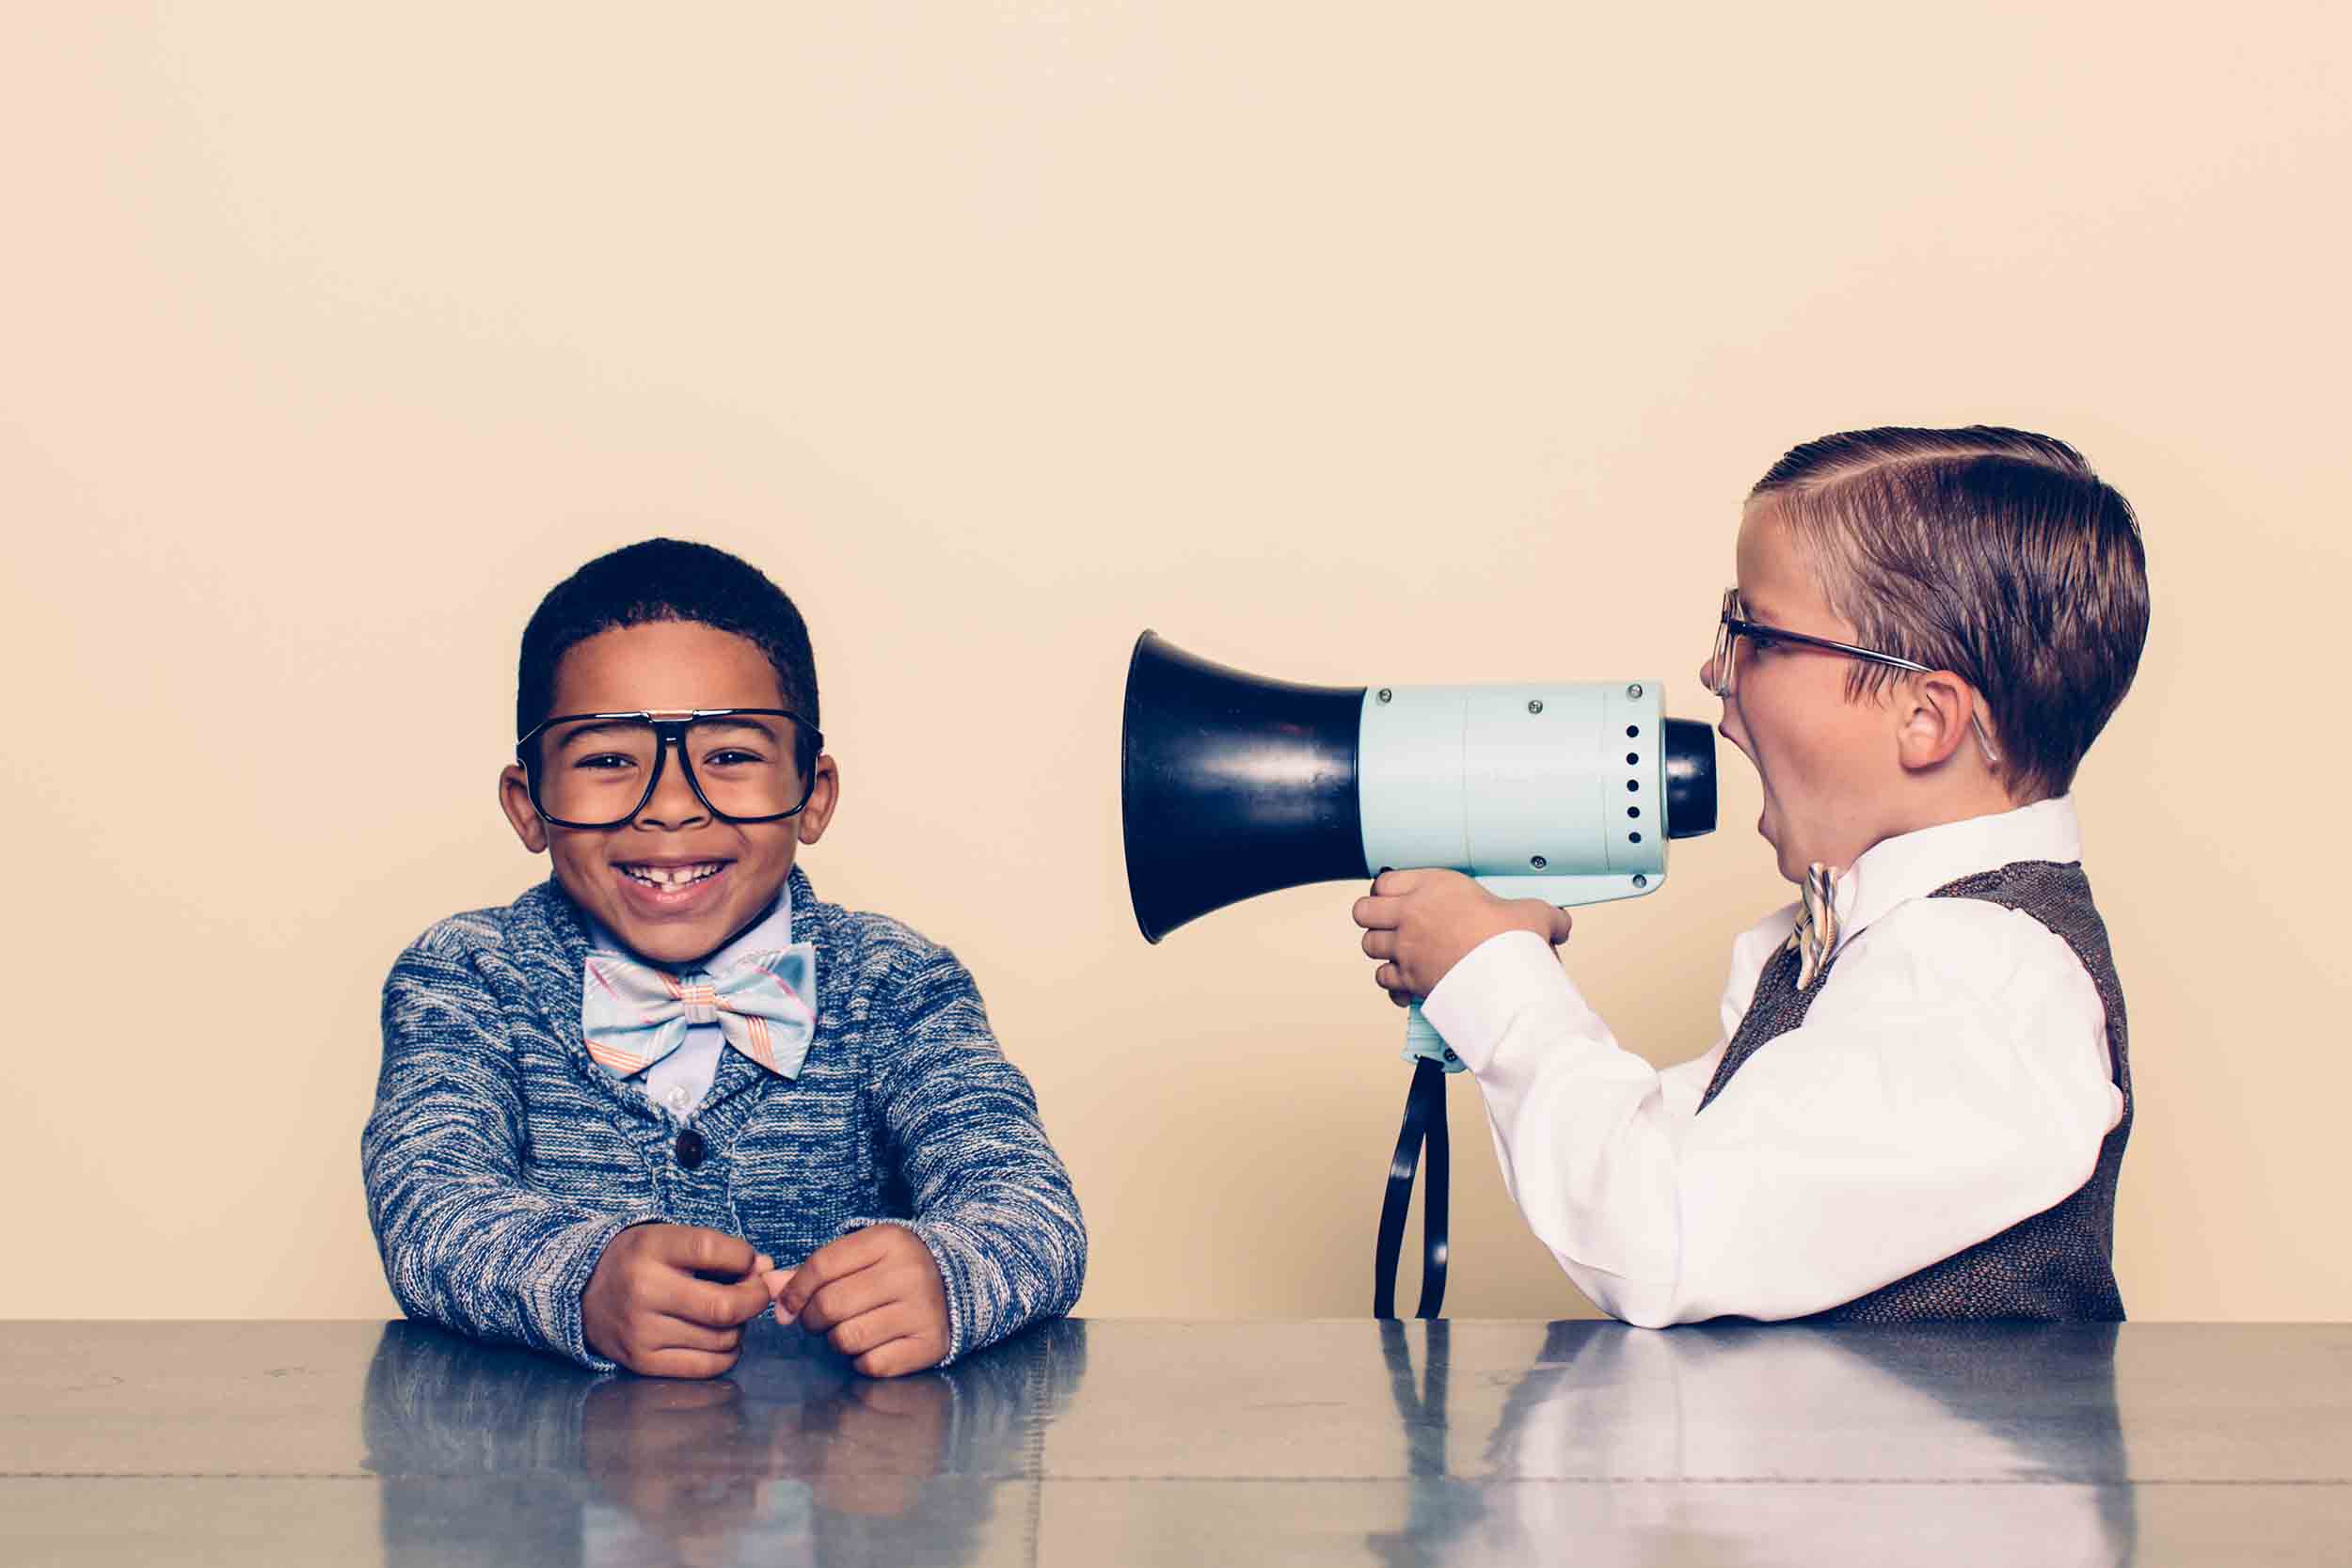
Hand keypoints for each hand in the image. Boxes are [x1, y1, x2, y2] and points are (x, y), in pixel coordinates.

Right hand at [582, 1223, 775, 1378]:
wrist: (583, 1292)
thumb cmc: (640, 1262)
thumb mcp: (671, 1241)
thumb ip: (719, 1251)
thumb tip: (765, 1270)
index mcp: (651, 1249)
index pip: (713, 1249)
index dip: (744, 1257)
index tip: (746, 1262)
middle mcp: (644, 1291)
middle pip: (724, 1306)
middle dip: (754, 1300)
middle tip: (755, 1293)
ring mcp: (642, 1331)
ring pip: (721, 1338)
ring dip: (739, 1327)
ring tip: (728, 1314)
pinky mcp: (643, 1362)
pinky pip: (706, 1366)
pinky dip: (726, 1354)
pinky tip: (720, 1338)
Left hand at [768, 1226, 949, 1377]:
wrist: (961, 1282)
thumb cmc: (897, 1269)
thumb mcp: (862, 1256)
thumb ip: (815, 1271)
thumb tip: (768, 1288)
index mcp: (889, 1240)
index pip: (822, 1266)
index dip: (794, 1291)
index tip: (787, 1306)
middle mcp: (909, 1272)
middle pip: (830, 1305)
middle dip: (812, 1319)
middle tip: (819, 1320)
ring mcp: (923, 1310)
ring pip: (847, 1337)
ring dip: (837, 1340)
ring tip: (849, 1330)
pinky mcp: (929, 1344)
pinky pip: (872, 1364)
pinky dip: (863, 1360)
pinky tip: (874, 1344)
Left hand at [1353, 868, 1572, 1001]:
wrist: (1503, 978)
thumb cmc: (1511, 941)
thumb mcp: (1533, 914)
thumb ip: (1543, 915)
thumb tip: (1559, 924)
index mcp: (1433, 886)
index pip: (1385, 880)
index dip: (1387, 890)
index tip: (1396, 897)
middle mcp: (1410, 915)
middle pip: (1363, 911)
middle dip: (1374, 918)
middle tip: (1390, 924)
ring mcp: (1405, 948)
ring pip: (1368, 945)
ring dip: (1382, 950)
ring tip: (1399, 953)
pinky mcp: (1408, 978)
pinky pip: (1383, 980)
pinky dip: (1392, 984)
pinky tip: (1405, 984)